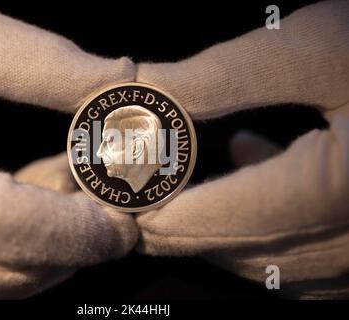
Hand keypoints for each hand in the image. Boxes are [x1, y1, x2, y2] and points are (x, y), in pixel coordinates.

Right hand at [0, 0, 136, 298]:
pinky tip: (36, 205)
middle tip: (111, 215)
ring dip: (44, 252)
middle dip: (67, 249)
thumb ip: (46, 67)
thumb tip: (124, 81)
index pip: (7, 227)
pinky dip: (17, 250)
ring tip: (71, 200)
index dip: (78, 231)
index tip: (127, 224)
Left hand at [135, 0, 348, 298]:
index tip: (109, 186)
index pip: (205, 219)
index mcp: (333, 195)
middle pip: (229, 248)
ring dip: (211, 223)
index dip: (149, 206)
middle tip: (128, 189)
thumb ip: (217, 81)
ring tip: (178, 182)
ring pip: (260, 260)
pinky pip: (298, 256)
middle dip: (172, 221)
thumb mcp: (314, 47)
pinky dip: (258, 220)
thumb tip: (139, 95)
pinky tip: (252, 165)